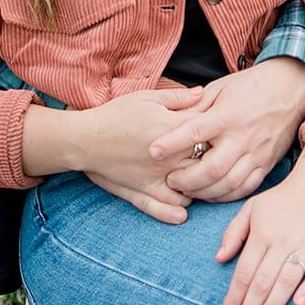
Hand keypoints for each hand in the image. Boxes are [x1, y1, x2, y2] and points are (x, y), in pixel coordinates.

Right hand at [54, 85, 204, 220]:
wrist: (84, 138)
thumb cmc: (116, 114)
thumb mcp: (147, 98)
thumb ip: (177, 97)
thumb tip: (203, 93)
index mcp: (170, 127)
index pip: (208, 130)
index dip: (218, 130)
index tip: (220, 128)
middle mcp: (167, 155)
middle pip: (204, 161)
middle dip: (213, 160)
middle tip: (217, 157)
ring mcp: (155, 176)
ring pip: (190, 189)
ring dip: (198, 187)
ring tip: (200, 181)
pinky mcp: (142, 191)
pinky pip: (165, 207)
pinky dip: (177, 211)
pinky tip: (183, 210)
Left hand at [149, 58, 304, 202]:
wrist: (290, 89)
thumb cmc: (251, 86)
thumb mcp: (221, 88)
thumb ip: (197, 107)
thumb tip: (172, 121)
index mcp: (228, 115)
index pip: (195, 131)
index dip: (172, 143)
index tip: (153, 151)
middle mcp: (242, 137)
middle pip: (211, 169)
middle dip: (186, 179)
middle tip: (170, 180)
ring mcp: (256, 153)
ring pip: (227, 184)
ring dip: (203, 192)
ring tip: (187, 189)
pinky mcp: (266, 165)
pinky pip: (244, 188)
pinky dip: (225, 196)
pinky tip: (210, 193)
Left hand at [215, 139, 304, 304]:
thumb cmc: (280, 201)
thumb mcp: (251, 208)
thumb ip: (233, 233)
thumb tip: (219, 259)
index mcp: (262, 232)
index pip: (243, 271)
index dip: (233, 297)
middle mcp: (282, 239)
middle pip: (262, 280)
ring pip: (287, 279)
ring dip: (273, 304)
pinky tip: (298, 304)